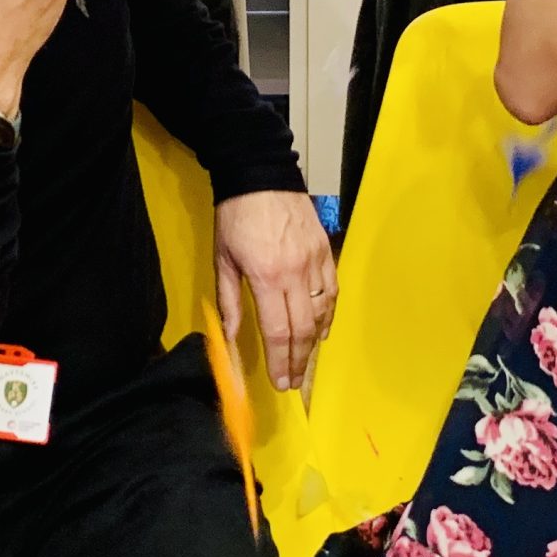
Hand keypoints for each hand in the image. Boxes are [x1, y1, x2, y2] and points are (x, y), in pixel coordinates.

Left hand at [213, 191, 333, 391]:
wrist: (261, 175)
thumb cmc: (235, 217)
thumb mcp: (223, 260)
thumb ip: (229, 302)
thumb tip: (229, 338)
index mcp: (266, 277)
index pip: (277, 331)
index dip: (280, 361)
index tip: (280, 382)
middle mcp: (295, 273)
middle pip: (303, 328)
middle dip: (298, 359)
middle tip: (293, 380)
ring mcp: (315, 261)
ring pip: (322, 312)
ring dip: (314, 341)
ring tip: (305, 359)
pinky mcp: (326, 250)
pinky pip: (333, 289)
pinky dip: (330, 314)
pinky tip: (323, 329)